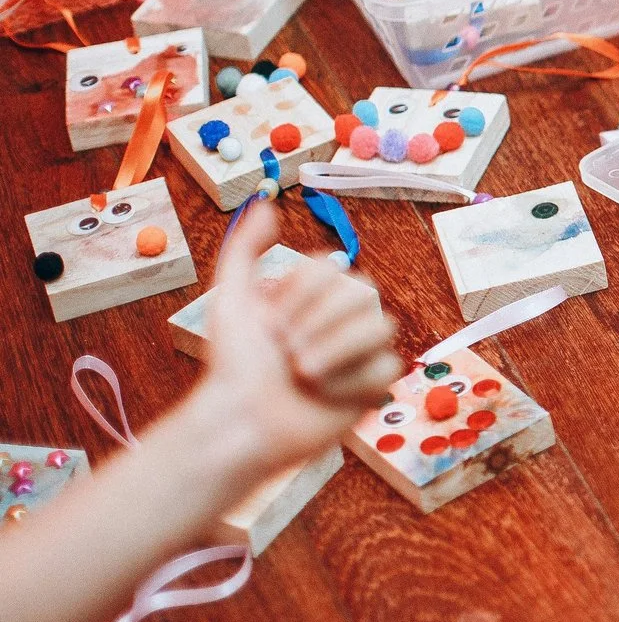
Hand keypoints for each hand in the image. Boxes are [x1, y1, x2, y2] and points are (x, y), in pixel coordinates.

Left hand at [197, 202, 401, 474]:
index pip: (334, 266)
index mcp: (311, 296)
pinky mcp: (374, 386)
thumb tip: (265, 202)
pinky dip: (349, 382)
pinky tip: (323, 395)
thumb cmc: (232, 365)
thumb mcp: (230, 299)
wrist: (242, 420)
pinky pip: (386, 366)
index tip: (270, 320)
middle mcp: (340, 319)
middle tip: (286, 349)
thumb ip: (245, 248)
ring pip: (380, 325)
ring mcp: (360, 351)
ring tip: (303, 374)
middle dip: (316, 322)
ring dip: (334, 350)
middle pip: (362, 292)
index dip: (301, 293)